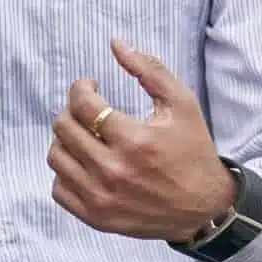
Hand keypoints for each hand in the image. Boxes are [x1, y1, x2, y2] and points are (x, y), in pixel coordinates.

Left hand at [48, 40, 237, 243]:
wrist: (205, 206)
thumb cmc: (193, 150)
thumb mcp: (182, 103)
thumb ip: (149, 69)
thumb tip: (116, 44)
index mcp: (134, 139)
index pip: (83, 104)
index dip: (81, 88)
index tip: (90, 86)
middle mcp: (113, 170)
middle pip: (64, 128)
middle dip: (71, 110)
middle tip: (87, 109)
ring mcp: (102, 197)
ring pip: (56, 158)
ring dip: (65, 139)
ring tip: (84, 134)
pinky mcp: (97, 217)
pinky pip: (59, 190)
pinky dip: (66, 172)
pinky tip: (84, 162)